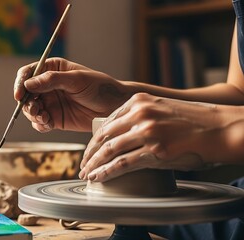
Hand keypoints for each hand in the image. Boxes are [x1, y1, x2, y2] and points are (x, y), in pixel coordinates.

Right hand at [14, 57, 129, 131]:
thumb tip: (29, 83)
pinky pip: (39, 123)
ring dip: (33, 115)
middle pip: (25, 93)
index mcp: (52, 69)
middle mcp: (47, 86)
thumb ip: (52, 80)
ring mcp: (50, 102)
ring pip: (30, 109)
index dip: (20, 83)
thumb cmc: (100, 88)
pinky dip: (40, 125)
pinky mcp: (54, 118)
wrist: (114, 108)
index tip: (19, 94)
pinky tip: (48, 124)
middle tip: (35, 110)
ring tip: (44, 118)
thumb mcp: (77, 80)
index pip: (28, 73)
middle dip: (26, 103)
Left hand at [79, 93, 243, 181]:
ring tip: (86, 173)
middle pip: (103, 136)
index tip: (89, 150)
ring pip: (109, 150)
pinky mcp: (154, 150)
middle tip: (82, 164)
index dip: (94, 139)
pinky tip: (98, 177)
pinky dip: (106, 172)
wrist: (220, 128)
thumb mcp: (161, 110)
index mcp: (138, 101)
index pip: (106, 122)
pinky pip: (122, 163)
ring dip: (94, 164)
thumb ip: (139, 118)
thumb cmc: (192, 122)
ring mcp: (146, 131)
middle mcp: (139, 113)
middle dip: (89, 153)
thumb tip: (121, 137)